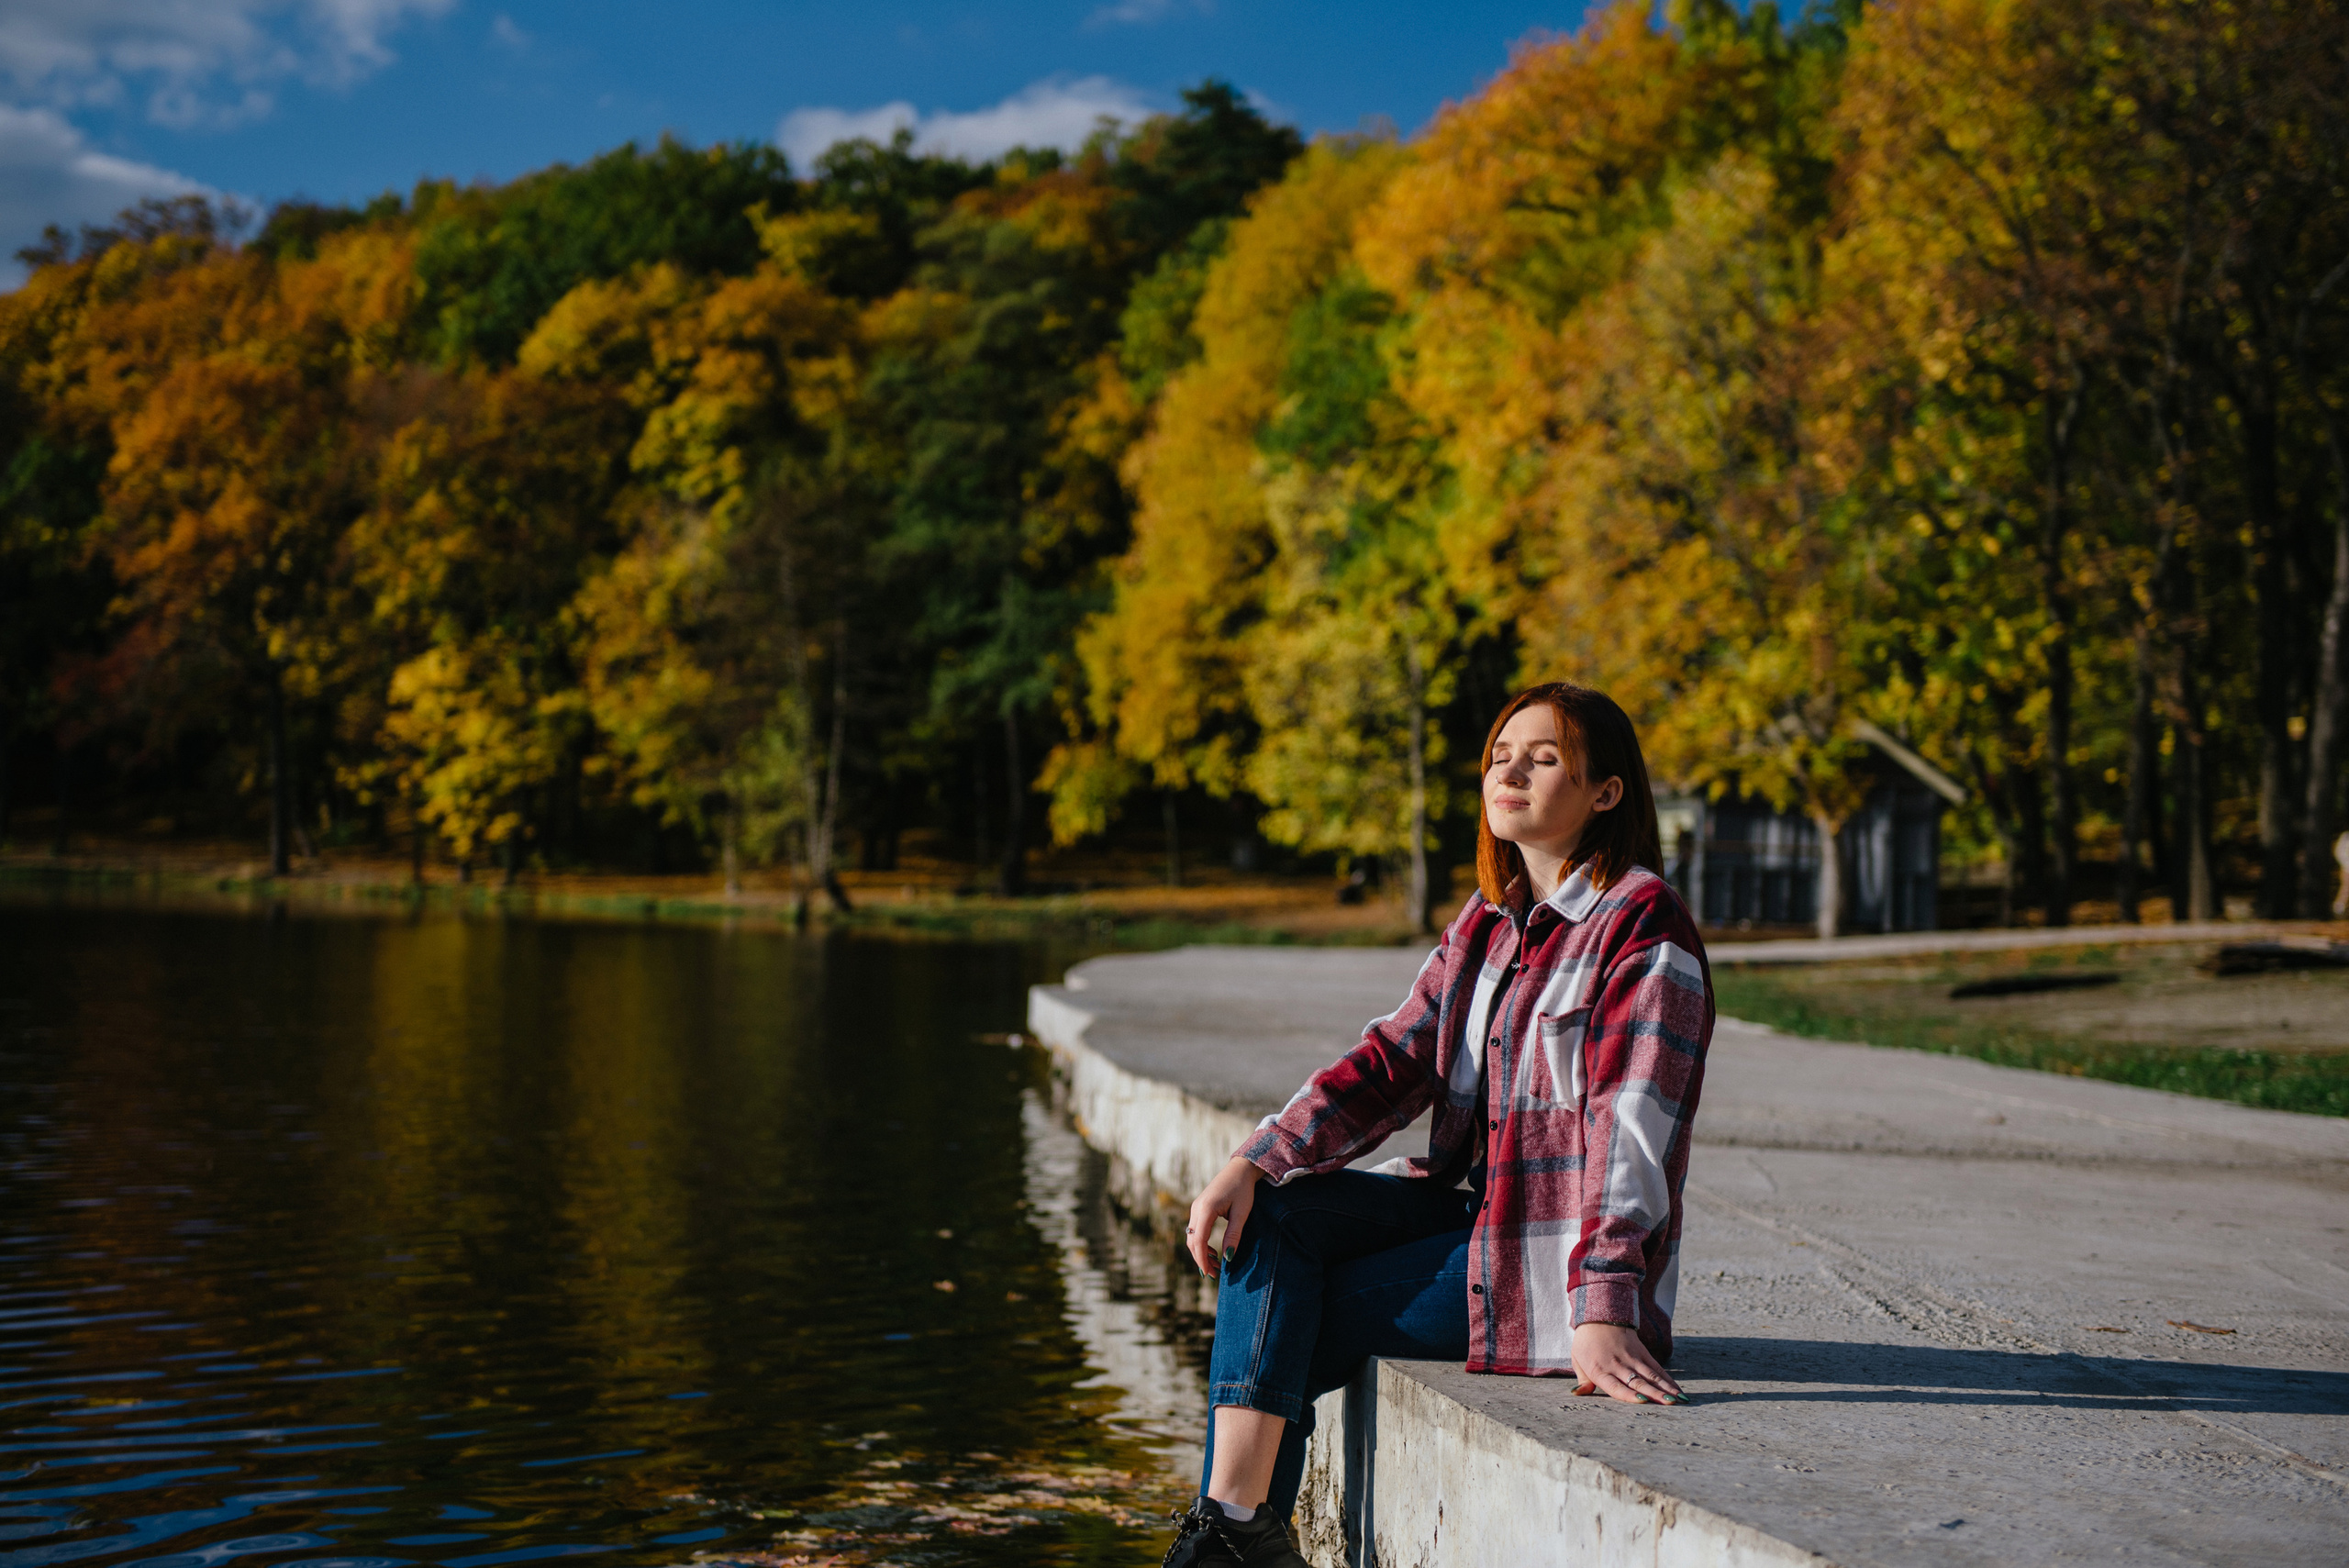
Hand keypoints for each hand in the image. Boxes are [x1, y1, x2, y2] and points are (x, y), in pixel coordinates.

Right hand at [1185, 1157, 1265, 1278]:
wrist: (1240, 1169)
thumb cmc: (1243, 1189)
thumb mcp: (1241, 1213)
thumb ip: (1233, 1235)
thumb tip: (1228, 1258)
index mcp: (1206, 1209)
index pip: (1199, 1241)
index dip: (1202, 1260)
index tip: (1209, 1274)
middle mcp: (1196, 1208)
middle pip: (1192, 1240)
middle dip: (1200, 1259)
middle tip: (1213, 1274)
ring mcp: (1196, 1207)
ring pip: (1192, 1236)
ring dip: (1200, 1252)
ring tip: (1215, 1265)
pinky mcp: (1199, 1207)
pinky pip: (1195, 1229)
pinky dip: (1201, 1243)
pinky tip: (1213, 1252)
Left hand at [1570, 1322, 1686, 1404]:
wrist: (1599, 1315)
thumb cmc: (1587, 1342)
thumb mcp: (1578, 1360)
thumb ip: (1583, 1380)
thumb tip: (1577, 1394)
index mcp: (1599, 1369)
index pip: (1615, 1385)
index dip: (1628, 1394)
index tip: (1642, 1401)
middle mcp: (1618, 1365)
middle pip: (1638, 1382)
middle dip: (1655, 1394)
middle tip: (1670, 1404)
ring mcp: (1632, 1358)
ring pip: (1651, 1376)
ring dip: (1666, 1389)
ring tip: (1680, 1400)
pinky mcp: (1642, 1353)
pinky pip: (1657, 1369)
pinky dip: (1668, 1381)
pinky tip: (1679, 1392)